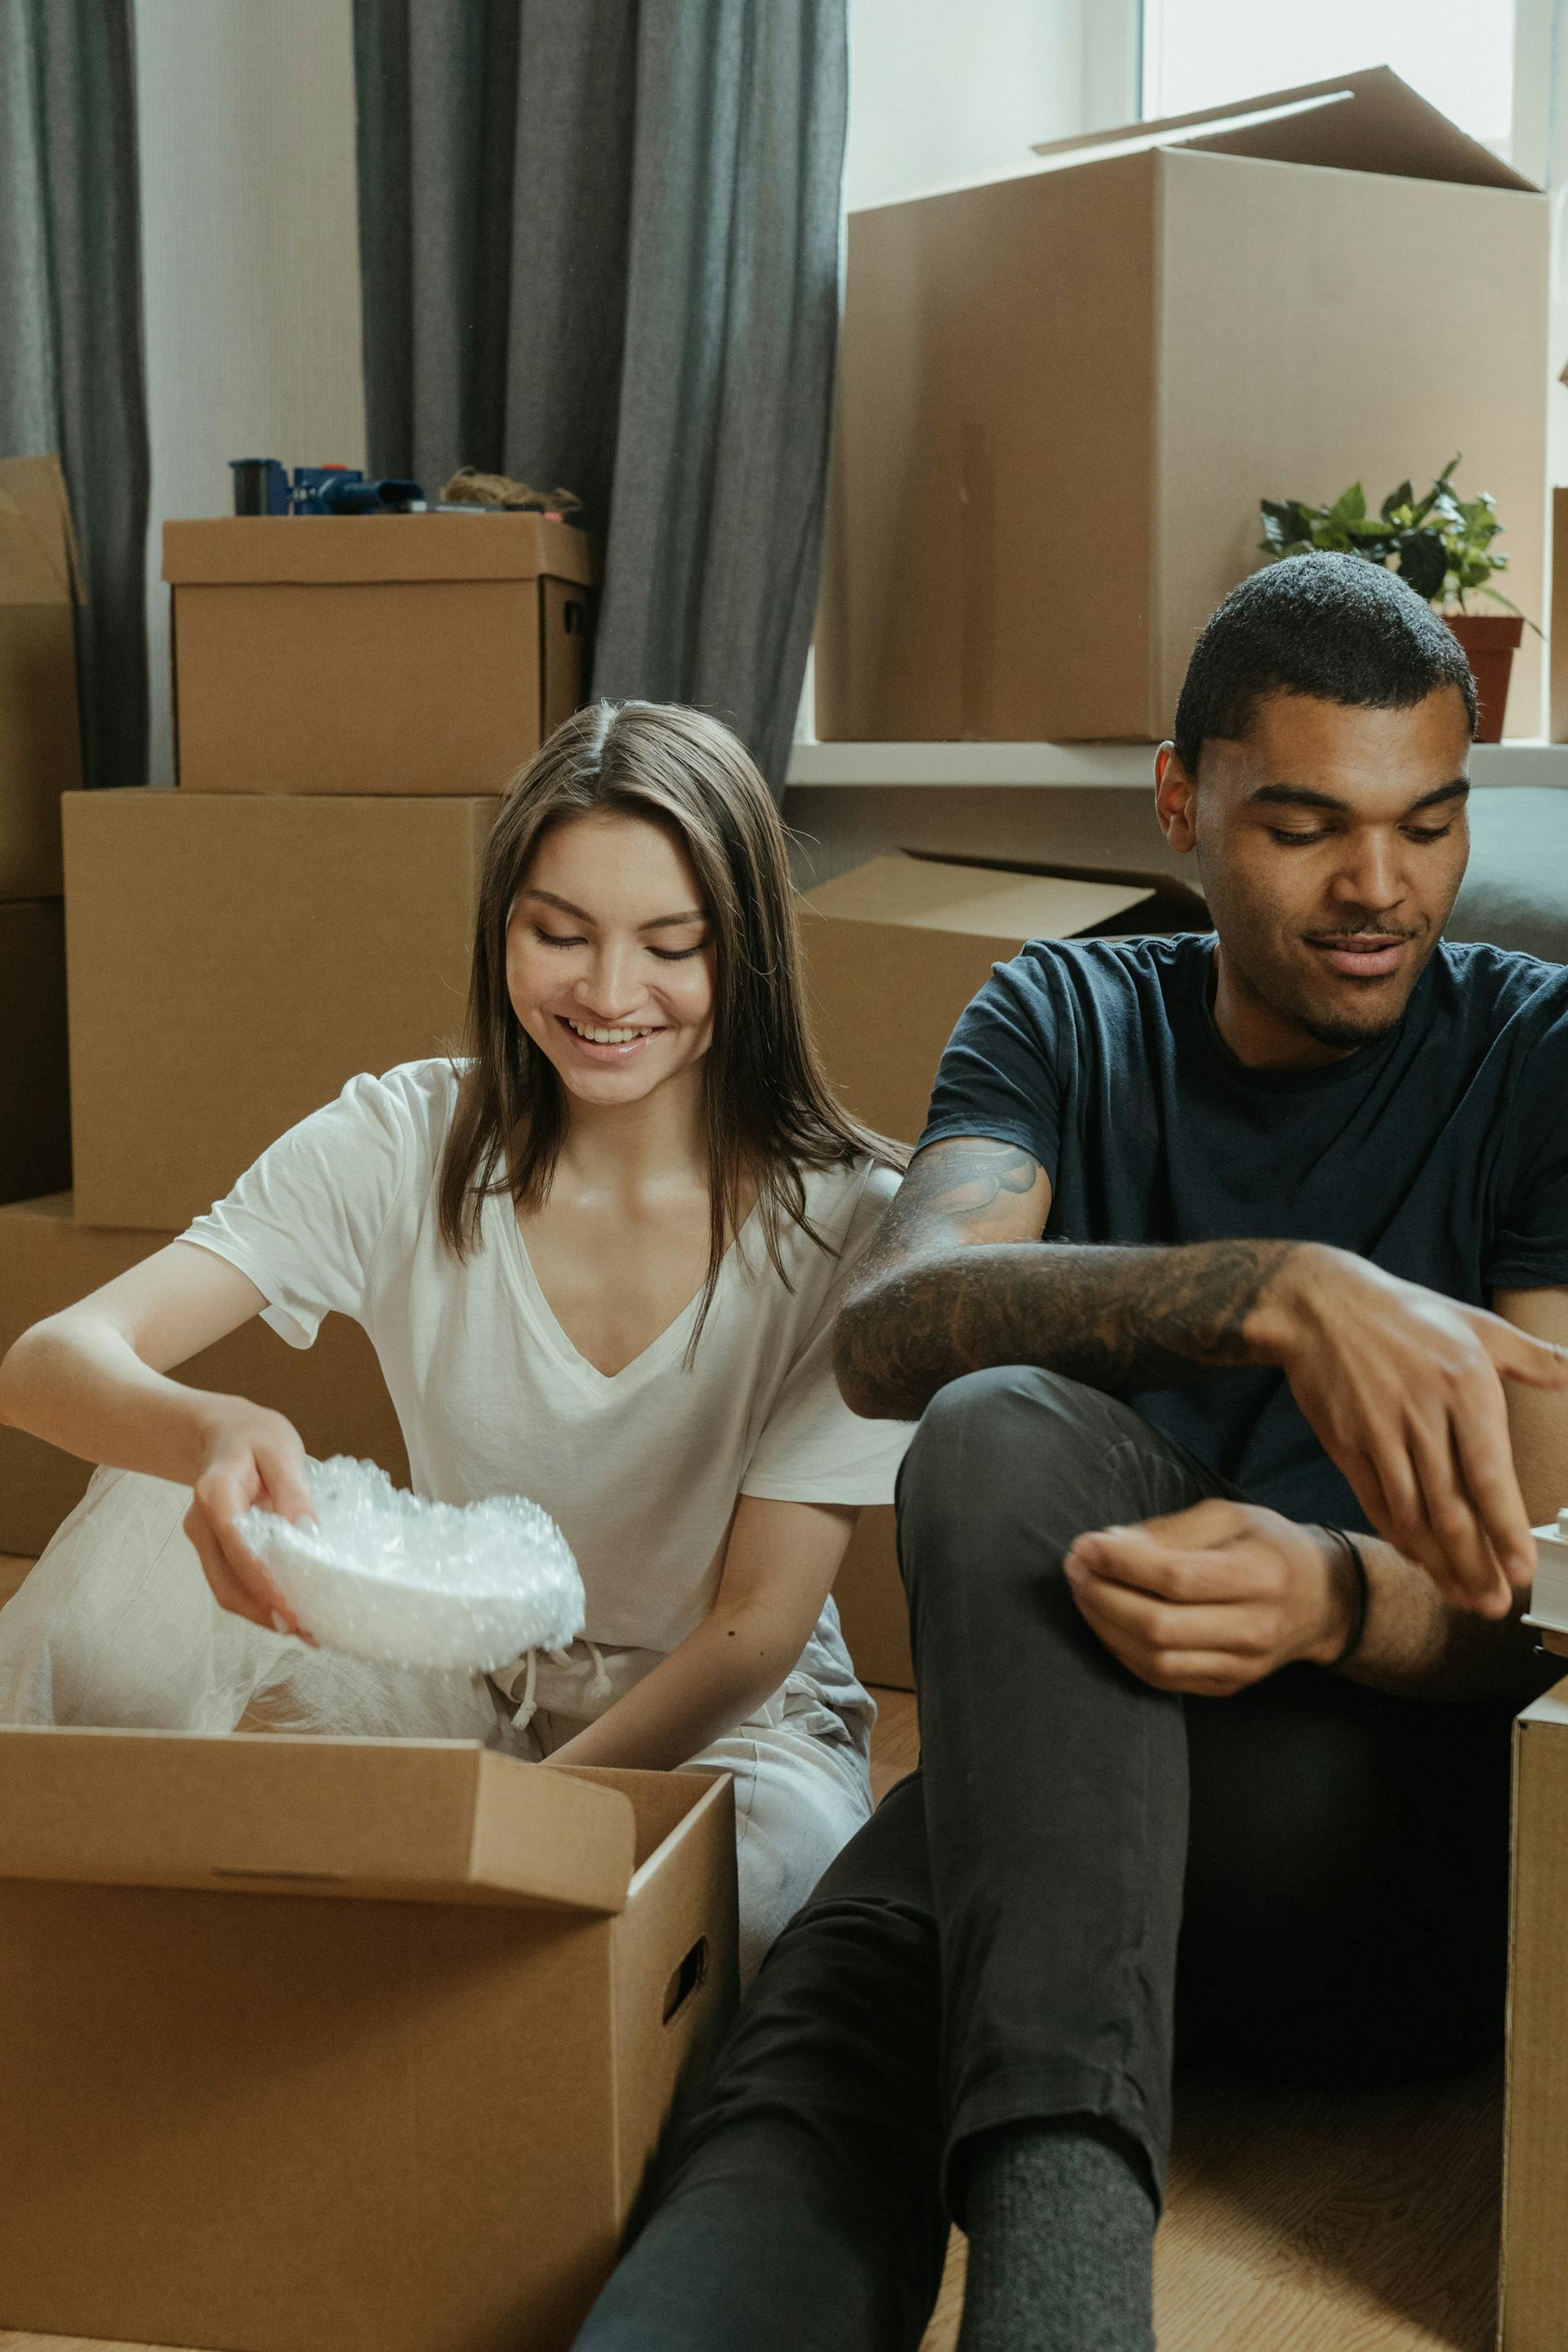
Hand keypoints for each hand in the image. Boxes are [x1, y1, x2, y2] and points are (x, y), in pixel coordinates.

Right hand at [183, 1399, 316, 1636]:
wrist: (220, 1432)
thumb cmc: (253, 1437)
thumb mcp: (281, 1449)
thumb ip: (294, 1492)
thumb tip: (309, 1535)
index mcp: (215, 1493)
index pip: (239, 1547)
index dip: (266, 1584)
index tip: (295, 1610)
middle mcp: (201, 1523)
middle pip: (228, 1582)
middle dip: (267, 1612)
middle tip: (311, 1632)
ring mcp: (202, 1539)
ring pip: (227, 1591)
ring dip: (264, 1615)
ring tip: (307, 1630)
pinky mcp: (213, 1550)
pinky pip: (231, 1583)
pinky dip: (258, 1603)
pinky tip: (288, 1612)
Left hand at [1063, 1498, 1351, 1697]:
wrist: (1320, 1600)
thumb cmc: (1267, 1546)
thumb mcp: (1228, 1517)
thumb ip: (1169, 1531)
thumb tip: (1108, 1544)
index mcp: (1260, 1575)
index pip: (1177, 1578)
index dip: (1121, 1564)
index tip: (1085, 1545)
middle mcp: (1254, 1628)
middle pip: (1159, 1625)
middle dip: (1103, 1595)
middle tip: (1075, 1567)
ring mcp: (1242, 1666)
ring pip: (1155, 1659)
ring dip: (1104, 1625)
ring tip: (1084, 1590)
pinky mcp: (1227, 1687)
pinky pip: (1161, 1678)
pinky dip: (1122, 1651)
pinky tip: (1106, 1621)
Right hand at [1249, 1245, 1567, 1617]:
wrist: (1319, 1305)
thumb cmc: (1405, 1314)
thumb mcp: (1475, 1323)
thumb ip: (1529, 1356)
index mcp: (1464, 1386)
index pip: (1489, 1474)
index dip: (1506, 1528)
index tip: (1522, 1568)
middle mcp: (1423, 1415)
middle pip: (1451, 1508)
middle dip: (1476, 1564)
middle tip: (1495, 1604)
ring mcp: (1380, 1432)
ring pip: (1413, 1515)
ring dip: (1440, 1563)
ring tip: (1464, 1596)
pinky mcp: (1346, 1444)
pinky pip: (1377, 1502)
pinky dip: (1400, 1536)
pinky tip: (1421, 1558)